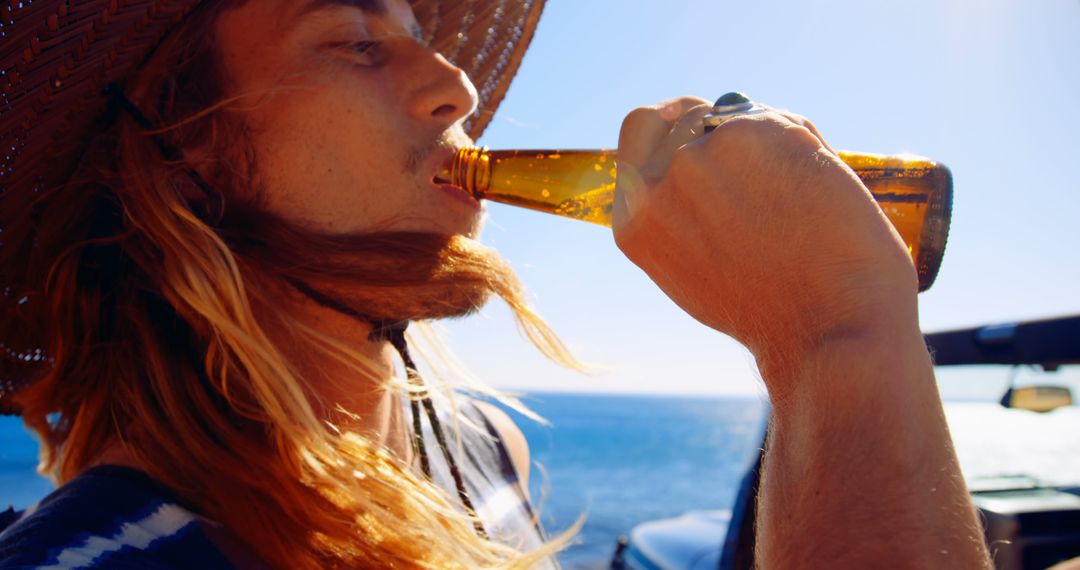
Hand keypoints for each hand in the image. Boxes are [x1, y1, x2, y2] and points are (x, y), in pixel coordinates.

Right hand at [611, 97, 920, 386]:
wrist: (827, 324)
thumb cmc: (774, 310)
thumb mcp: (694, 266)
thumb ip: (680, 209)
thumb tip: (699, 142)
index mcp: (634, 219)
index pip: (638, 131)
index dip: (671, 123)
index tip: (700, 128)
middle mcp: (657, 182)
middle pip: (683, 110)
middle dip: (718, 124)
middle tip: (760, 157)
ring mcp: (700, 155)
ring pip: (736, 113)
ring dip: (767, 139)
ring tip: (797, 199)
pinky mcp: (752, 133)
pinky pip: (780, 120)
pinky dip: (804, 145)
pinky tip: (818, 193)